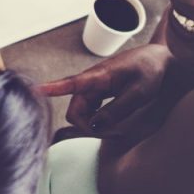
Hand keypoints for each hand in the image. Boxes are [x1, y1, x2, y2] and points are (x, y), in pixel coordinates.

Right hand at [42, 42, 171, 136]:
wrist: (159, 59)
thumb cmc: (150, 71)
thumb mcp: (139, 93)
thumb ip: (117, 109)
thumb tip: (94, 125)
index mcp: (98, 77)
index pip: (70, 84)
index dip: (52, 89)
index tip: (34, 90)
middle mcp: (90, 83)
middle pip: (75, 110)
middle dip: (89, 127)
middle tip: (116, 135)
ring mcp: (93, 89)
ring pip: (82, 114)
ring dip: (95, 126)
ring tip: (119, 132)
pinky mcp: (98, 94)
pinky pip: (90, 112)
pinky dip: (98, 122)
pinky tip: (114, 126)